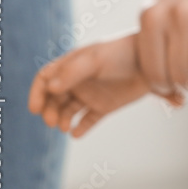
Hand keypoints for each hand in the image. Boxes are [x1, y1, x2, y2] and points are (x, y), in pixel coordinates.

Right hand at [27, 33, 184, 136]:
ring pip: (68, 111)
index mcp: (73, 65)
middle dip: (49, 111)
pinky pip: (88, 120)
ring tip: (65, 127)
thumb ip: (73, 72)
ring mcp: (92, 94)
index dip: (37, 93)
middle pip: (53, 99)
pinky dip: (80, 128)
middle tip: (53, 122)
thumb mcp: (96, 60)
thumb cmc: (122, 54)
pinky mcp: (106, 106)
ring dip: (62, 120)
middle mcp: (79, 80)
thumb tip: (51, 88)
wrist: (152, 61)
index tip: (35, 109)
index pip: (45, 78)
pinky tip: (76, 133)